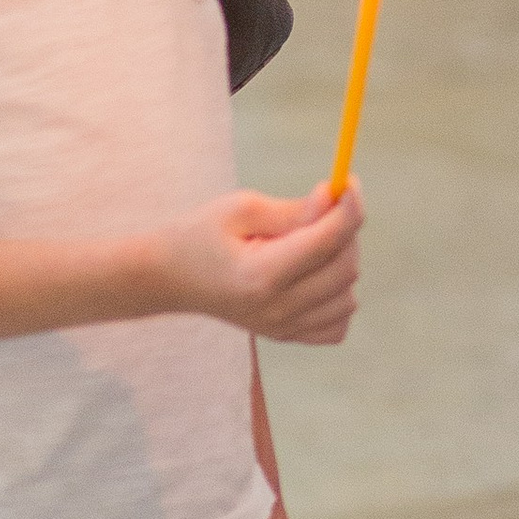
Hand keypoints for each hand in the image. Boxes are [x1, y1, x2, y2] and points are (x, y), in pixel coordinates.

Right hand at [157, 183, 363, 343]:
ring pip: (347, 297)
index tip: (349, 181)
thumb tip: (335, 198)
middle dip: (344, 230)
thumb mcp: (242, 208)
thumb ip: (294, 209)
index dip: (349, 208)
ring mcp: (280, 329)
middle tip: (322, 208)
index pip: (326, 243)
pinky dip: (337, 299)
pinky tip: (315, 276)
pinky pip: (336, 326)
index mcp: (260, 275)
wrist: (168, 278)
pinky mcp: (284, 337)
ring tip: (310, 243)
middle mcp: (274, 310)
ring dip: (341, 263)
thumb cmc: (202, 234)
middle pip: (343, 269)